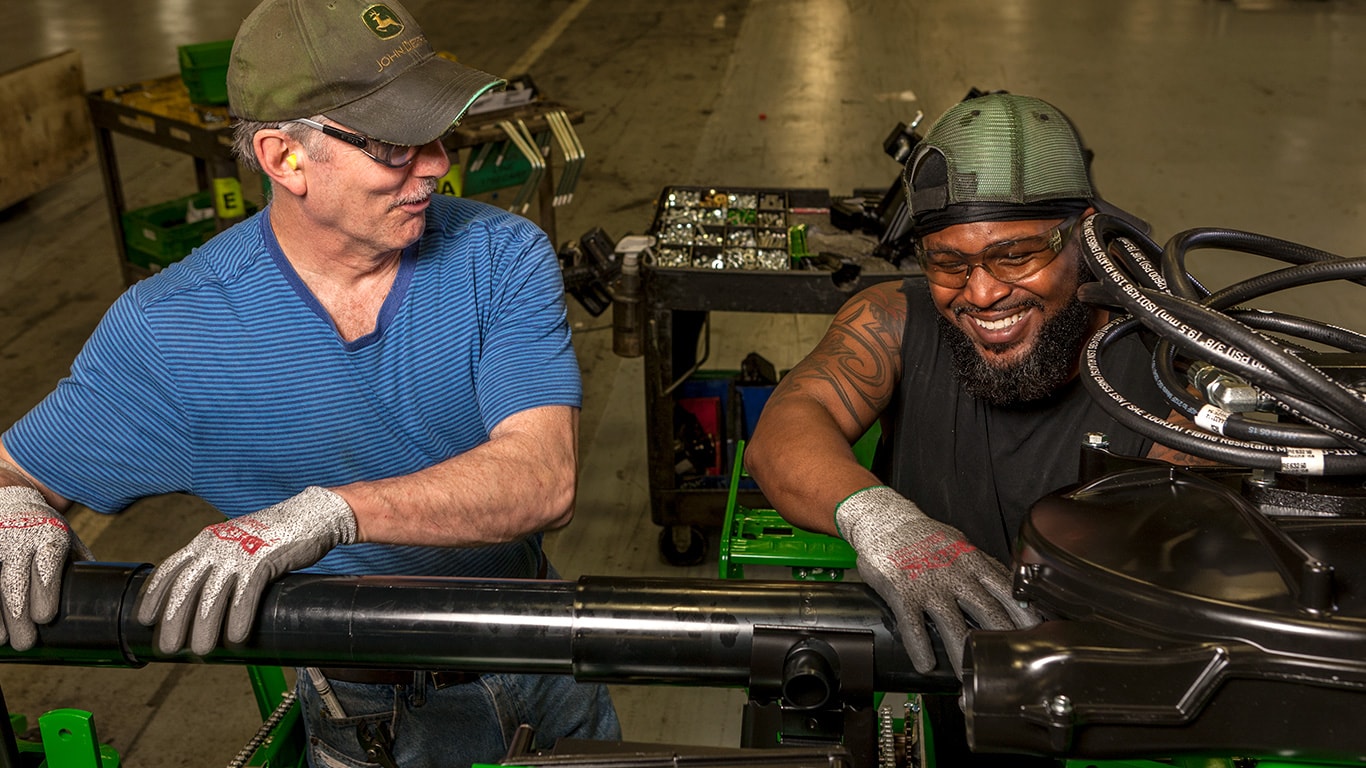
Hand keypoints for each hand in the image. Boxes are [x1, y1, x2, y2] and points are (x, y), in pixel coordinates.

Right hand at [0, 486, 70, 650]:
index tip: (45, 618)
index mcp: (50, 536)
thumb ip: (80, 566)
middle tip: (24, 643)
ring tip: (1, 642)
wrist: (13, 500)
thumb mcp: (68, 540)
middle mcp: (19, 539)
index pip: (47, 564)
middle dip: (17, 615)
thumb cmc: (46, 530)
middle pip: (14, 580)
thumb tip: (107, 600)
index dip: (45, 591)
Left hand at [137, 486, 356, 654]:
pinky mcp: (264, 559)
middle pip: (185, 587)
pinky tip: (236, 636)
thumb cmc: (274, 536)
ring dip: (204, 626)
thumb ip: (218, 565)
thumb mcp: (236, 543)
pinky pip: (246, 593)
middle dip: (174, 620)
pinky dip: (238, 617)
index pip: (170, 569)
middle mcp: (216, 545)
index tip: (145, 620)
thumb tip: (205, 601)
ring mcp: (239, 552)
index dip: (154, 596)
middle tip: (169, 647)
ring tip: (201, 650)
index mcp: (205, 541)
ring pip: (213, 595)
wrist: (312, 514)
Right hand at [836, 486, 1038, 676]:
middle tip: (1012, 662)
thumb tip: (1006, 582)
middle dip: (1002, 637)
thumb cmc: (923, 535)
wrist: (884, 519)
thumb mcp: (959, 543)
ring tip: (969, 677)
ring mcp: (928, 584)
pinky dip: (920, 646)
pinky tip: (926, 665)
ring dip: (962, 652)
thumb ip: (982, 565)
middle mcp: (955, 574)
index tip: (1036, 632)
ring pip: (951, 623)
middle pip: (986, 610)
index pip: (1006, 590)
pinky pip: (912, 624)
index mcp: (972, 562)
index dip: (1023, 612)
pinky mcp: (901, 591)